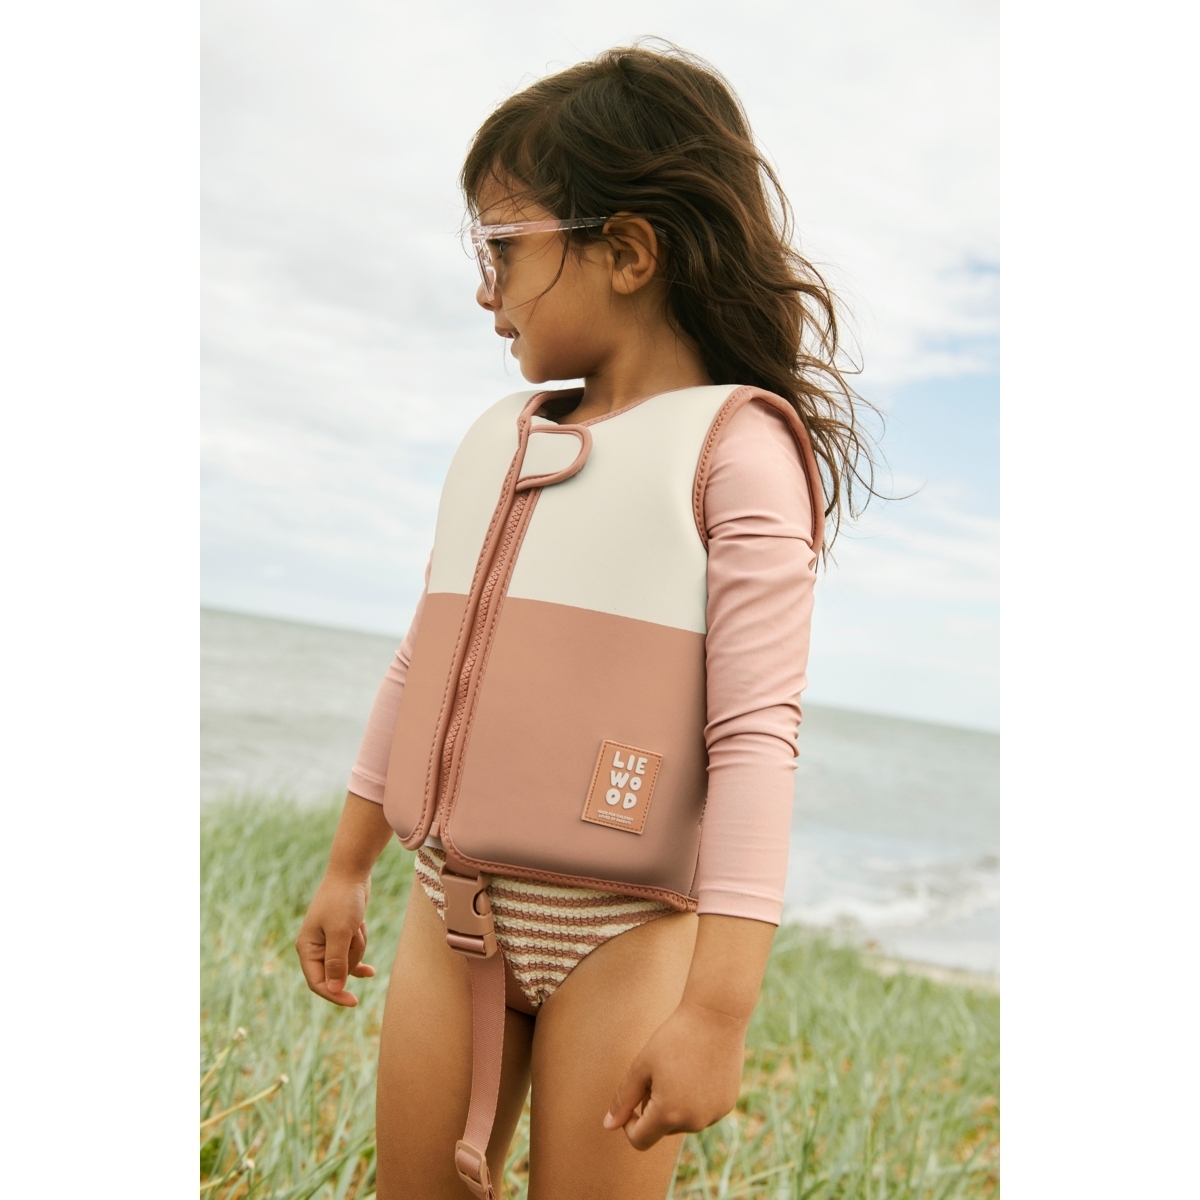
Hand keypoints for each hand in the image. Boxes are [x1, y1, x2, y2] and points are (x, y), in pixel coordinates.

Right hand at [295, 870, 375, 1007]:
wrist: (351, 872)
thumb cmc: (343, 900)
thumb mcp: (341, 932)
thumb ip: (336, 962)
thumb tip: (333, 988)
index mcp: (306, 948)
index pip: (317, 982)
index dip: (334, 994)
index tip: (354, 1001)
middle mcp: (315, 947)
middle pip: (336, 972)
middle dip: (351, 957)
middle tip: (353, 931)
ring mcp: (329, 942)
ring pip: (348, 962)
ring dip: (359, 946)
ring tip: (357, 923)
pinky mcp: (342, 935)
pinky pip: (352, 955)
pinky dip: (360, 958)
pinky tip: (370, 973)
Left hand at [603, 1001, 746, 1149]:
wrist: (716, 1017)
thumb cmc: (674, 1038)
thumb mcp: (642, 1065)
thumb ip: (623, 1098)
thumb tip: (608, 1126)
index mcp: (669, 1114)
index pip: (640, 1140)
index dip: (629, 1123)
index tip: (633, 1097)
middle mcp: (694, 1122)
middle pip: (662, 1128)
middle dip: (655, 1107)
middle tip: (660, 1071)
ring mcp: (713, 1115)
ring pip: (683, 1120)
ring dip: (675, 1104)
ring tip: (679, 1068)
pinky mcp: (726, 1105)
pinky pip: (702, 1112)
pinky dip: (694, 1098)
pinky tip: (698, 1068)